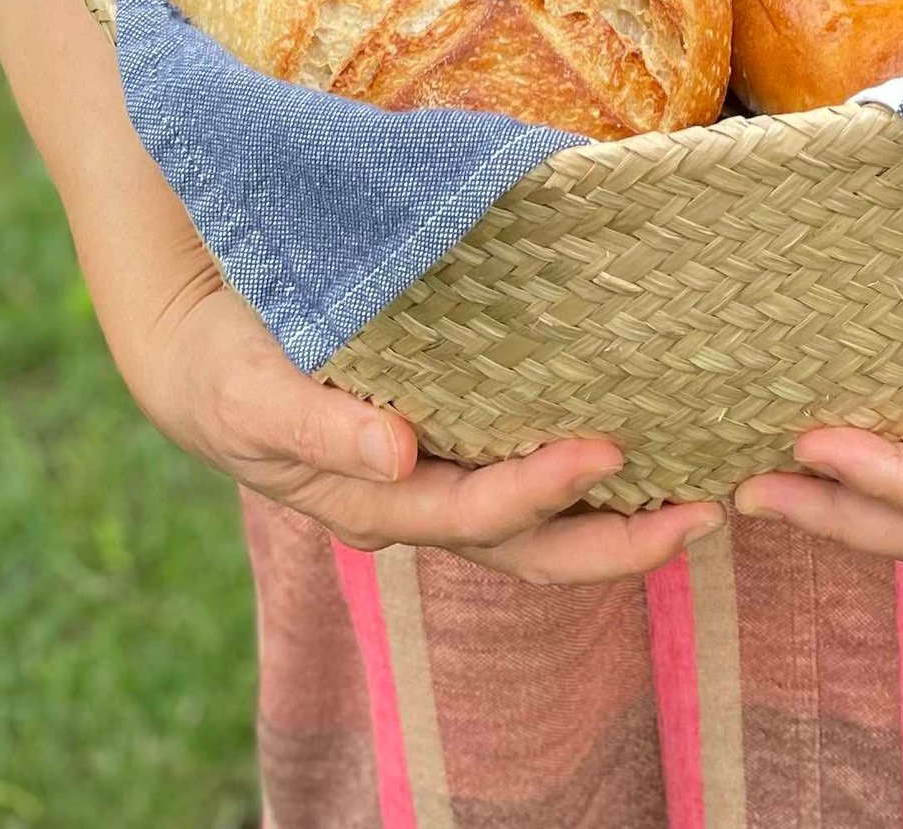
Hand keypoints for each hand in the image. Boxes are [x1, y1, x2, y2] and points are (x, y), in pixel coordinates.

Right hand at [122, 261, 719, 582]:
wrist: (199, 353)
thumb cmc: (226, 369)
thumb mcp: (253, 393)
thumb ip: (318, 424)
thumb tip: (396, 453)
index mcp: (373, 498)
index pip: (476, 514)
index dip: (542, 492)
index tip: (607, 452)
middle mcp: (416, 503)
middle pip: (529, 550)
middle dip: (615, 544)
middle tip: (703, 514)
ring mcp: (435, 481)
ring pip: (538, 531)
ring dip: (616, 524)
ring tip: (699, 502)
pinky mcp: (448, 445)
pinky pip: (524, 477)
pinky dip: (584, 484)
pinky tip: (642, 455)